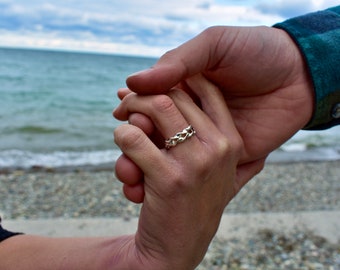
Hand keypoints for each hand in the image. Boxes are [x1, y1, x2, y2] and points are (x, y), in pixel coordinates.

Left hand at [113, 75, 257, 268]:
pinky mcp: (168, 180)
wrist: (178, 247)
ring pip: (154, 108)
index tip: (155, 88)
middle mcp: (218, 148)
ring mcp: (196, 163)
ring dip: (130, 113)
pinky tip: (125, 160)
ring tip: (124, 130)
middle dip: (143, 95)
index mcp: (231, 141)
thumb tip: (197, 99)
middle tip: (126, 106)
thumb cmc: (192, 201)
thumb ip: (219, 139)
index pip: (207, 88)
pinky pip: (132, 138)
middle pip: (174, 94)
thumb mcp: (218, 171)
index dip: (177, 80)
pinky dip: (121, 140)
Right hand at [125, 26, 313, 168]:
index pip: (150, 100)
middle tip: (125, 145)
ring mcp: (206, 135)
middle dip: (133, 140)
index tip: (121, 114)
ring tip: (129, 175)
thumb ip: (178, 62)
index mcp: (185, 86)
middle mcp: (191, 112)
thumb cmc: (257, 52)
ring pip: (166, 153)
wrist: (300, 76)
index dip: (134, 107)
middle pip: (153, 130)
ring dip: (142, 165)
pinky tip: (147, 186)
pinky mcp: (224, 155)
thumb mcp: (216, 46)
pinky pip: (195, 169)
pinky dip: (173, 179)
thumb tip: (133, 82)